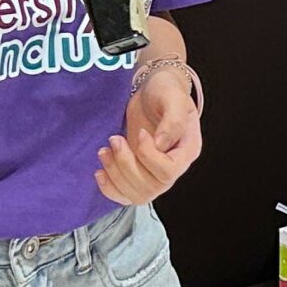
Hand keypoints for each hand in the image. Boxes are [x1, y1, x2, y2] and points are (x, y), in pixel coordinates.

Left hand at [96, 62, 202, 205]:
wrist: (152, 91)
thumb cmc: (165, 91)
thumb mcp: (173, 97)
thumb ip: (172, 120)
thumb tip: (160, 144)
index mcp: (186, 151)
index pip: (168, 171)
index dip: (149, 157)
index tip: (139, 132)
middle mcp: (173, 168)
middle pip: (151, 187)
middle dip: (126, 165)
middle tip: (114, 139)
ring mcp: (155, 175)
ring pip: (137, 195)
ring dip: (115, 175)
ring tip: (104, 151)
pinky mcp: (138, 174)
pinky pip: (125, 196)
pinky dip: (109, 188)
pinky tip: (99, 172)